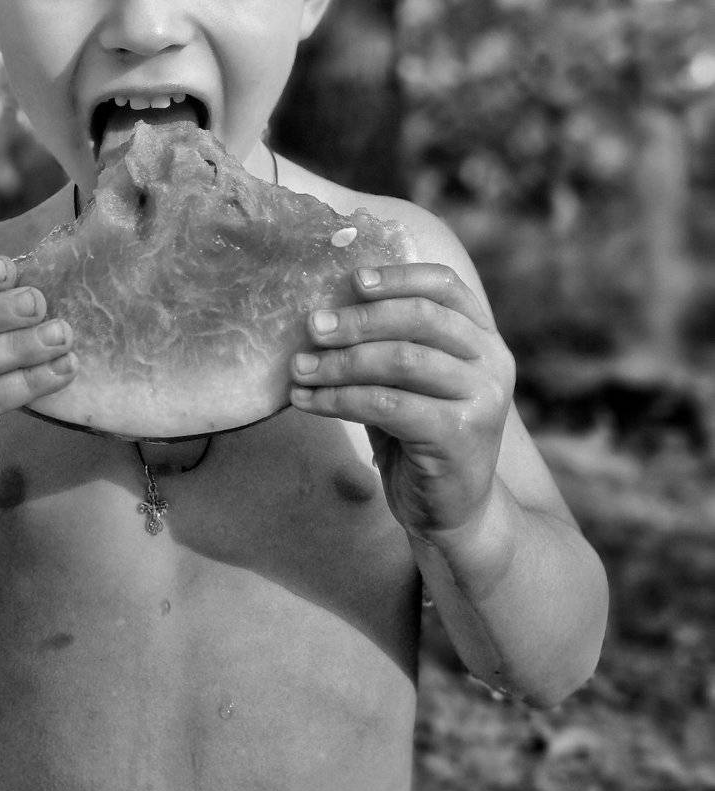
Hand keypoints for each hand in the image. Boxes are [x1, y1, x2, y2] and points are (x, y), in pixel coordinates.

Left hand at [290, 263, 514, 540]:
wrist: (455, 513)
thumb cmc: (421, 436)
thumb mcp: (410, 381)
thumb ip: (387, 343)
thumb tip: (325, 308)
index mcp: (482, 337)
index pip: (445, 286)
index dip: (397, 277)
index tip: (352, 280)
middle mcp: (491, 361)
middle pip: (420, 317)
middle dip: (358, 319)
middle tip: (312, 327)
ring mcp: (482, 398)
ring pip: (401, 360)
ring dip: (340, 362)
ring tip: (300, 368)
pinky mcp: (460, 435)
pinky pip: (388, 404)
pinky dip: (340, 399)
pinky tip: (309, 400)